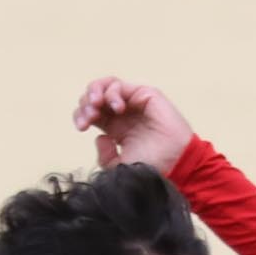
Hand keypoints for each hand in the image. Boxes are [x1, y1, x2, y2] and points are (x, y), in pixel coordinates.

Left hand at [72, 78, 193, 175]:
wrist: (175, 164)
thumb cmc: (152, 168)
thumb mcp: (119, 168)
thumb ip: (104, 156)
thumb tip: (99, 137)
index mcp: (115, 129)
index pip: (89, 113)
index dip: (80, 116)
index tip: (82, 127)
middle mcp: (122, 114)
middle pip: (93, 97)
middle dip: (85, 104)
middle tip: (89, 117)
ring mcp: (133, 103)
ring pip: (105, 86)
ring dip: (95, 92)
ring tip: (97, 106)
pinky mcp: (144, 94)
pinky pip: (120, 85)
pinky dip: (112, 93)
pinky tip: (117, 109)